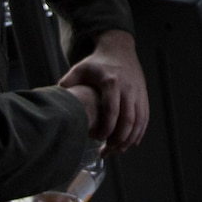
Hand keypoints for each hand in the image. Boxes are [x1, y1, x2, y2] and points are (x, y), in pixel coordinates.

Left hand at [58, 30, 149, 151]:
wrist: (119, 50)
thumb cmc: (97, 63)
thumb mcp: (80, 68)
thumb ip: (69, 82)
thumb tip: (57, 97)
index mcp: (111, 82)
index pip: (112, 110)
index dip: (106, 128)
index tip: (98, 138)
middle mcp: (128, 88)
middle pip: (128, 120)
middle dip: (118, 139)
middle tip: (107, 150)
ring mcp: (138, 93)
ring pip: (139, 121)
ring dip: (129, 139)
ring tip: (117, 151)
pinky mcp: (144, 96)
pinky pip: (145, 118)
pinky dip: (139, 133)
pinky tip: (130, 143)